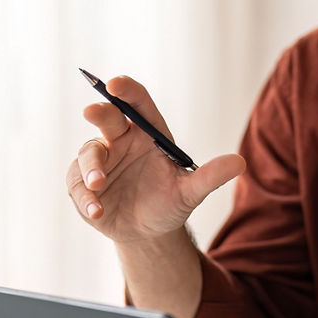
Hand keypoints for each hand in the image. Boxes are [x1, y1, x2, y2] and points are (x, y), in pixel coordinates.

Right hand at [65, 75, 245, 243]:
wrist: (150, 233)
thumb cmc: (171, 203)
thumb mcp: (191, 191)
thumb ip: (211, 176)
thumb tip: (241, 162)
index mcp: (146, 133)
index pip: (137, 103)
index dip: (126, 90)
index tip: (116, 83)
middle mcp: (120, 141)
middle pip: (106, 117)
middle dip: (99, 112)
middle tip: (92, 111)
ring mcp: (99, 161)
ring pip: (89, 153)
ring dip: (92, 166)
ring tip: (99, 184)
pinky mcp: (82, 184)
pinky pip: (77, 184)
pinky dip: (86, 197)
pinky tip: (97, 210)